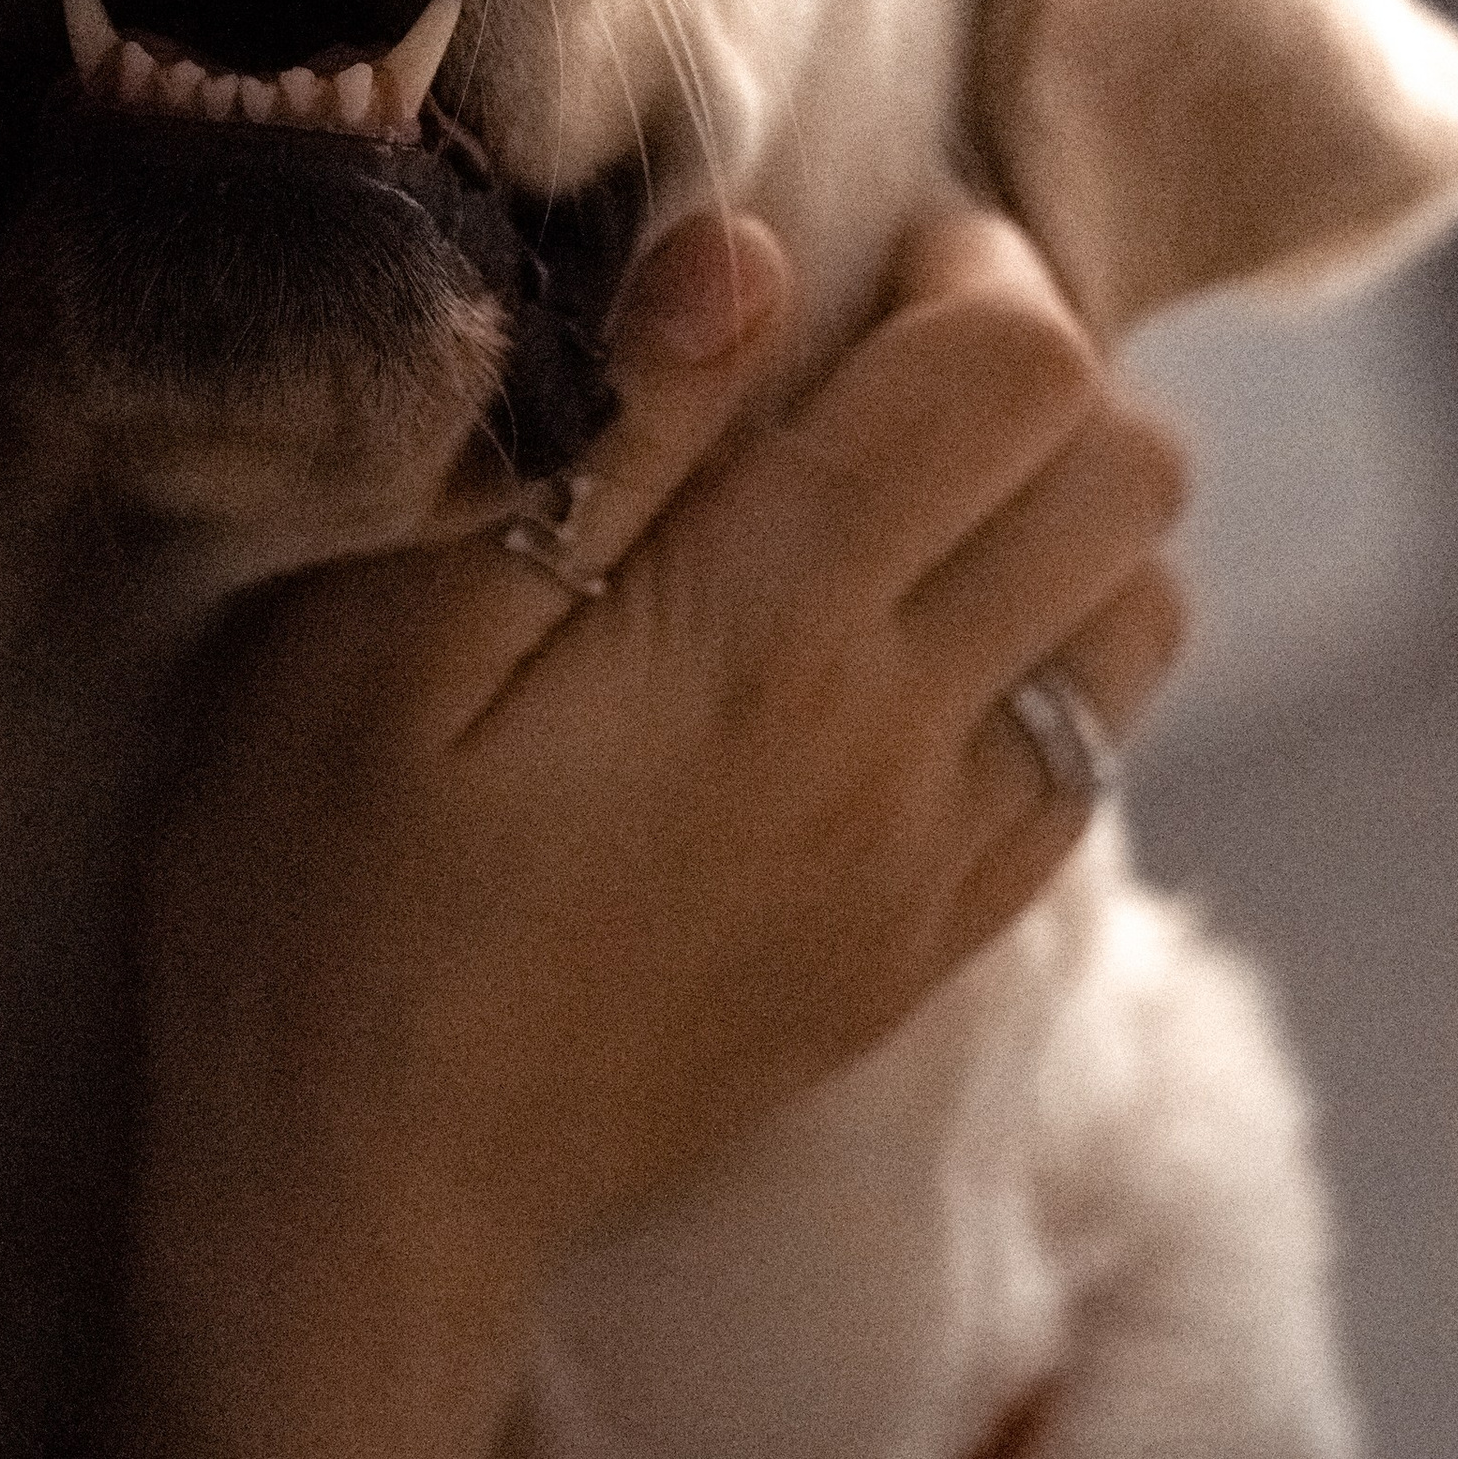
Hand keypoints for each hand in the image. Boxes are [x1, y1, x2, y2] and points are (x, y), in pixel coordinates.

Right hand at [134, 200, 1184, 1365]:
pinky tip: (894, 655)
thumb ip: (591, 436)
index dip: (968, 263)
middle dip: (1032, 368)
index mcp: (766, 627)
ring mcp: (925, 859)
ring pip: (1140, 620)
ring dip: (1054, 517)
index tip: (853, 258)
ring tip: (893, 496)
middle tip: (875, 355)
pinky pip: (1082, 768)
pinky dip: (1040, 665)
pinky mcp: (913, 949)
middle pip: (1125, 475)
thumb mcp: (382, 636)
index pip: (1013, 371)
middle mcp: (896, 737)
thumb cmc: (317, 894)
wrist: (357, 1204)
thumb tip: (743, 254)